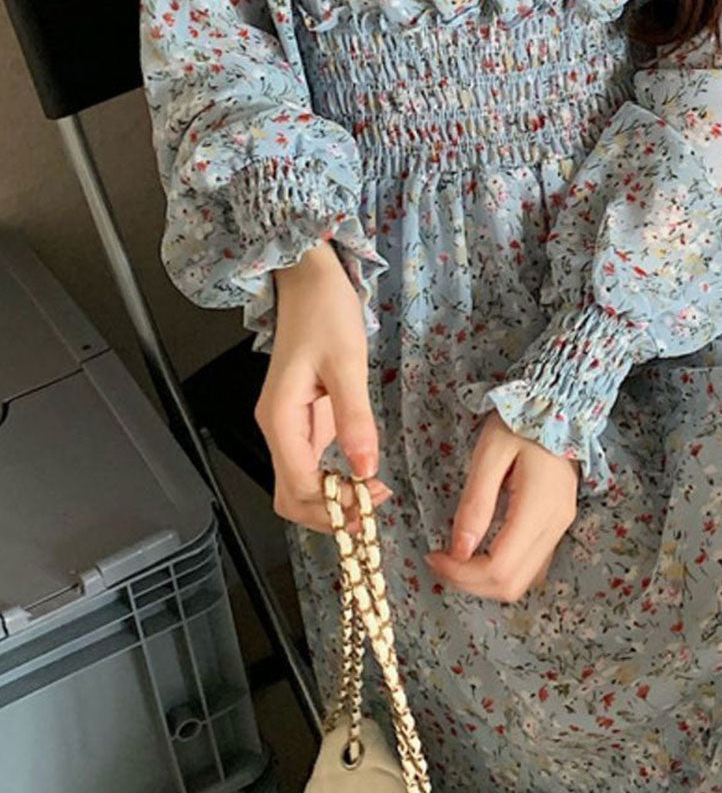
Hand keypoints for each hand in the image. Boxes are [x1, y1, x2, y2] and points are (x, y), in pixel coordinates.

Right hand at [255, 239, 391, 533]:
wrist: (311, 279)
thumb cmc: (325, 311)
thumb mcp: (347, 363)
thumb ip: (355, 418)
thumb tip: (365, 469)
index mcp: (280, 417)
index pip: (296, 486)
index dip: (330, 507)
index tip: (369, 507)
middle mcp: (278, 427)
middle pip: (290, 496)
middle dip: (328, 513)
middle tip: (373, 511)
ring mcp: (289, 425)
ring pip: (300, 485)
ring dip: (332, 500)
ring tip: (373, 496)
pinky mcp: (304, 418)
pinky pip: (312, 465)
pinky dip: (334, 481)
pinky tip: (363, 477)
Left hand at [424, 409, 579, 601]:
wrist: (557, 403)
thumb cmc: (519, 422)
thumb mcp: (489, 454)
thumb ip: (475, 503)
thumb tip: (459, 551)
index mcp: (538, 508)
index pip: (500, 568)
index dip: (462, 573)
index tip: (434, 556)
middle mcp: (555, 526)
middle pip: (512, 585)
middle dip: (469, 583)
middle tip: (439, 561)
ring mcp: (560, 528)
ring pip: (523, 582)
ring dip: (484, 582)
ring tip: (455, 558)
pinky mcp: (558, 525)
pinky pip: (530, 566)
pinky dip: (501, 571)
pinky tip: (479, 551)